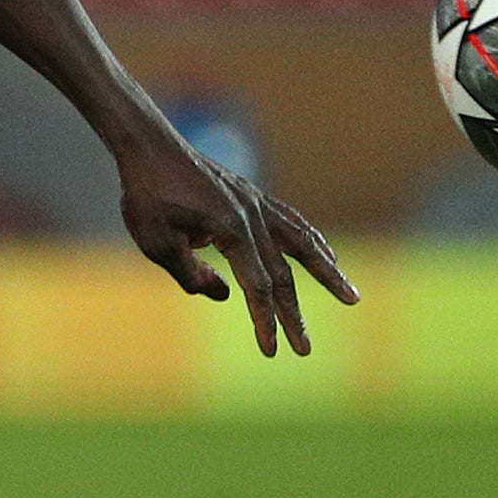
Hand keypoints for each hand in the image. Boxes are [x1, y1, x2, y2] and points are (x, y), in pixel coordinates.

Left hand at [114, 135, 356, 357]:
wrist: (149, 146)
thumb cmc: (146, 194)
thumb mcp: (155, 241)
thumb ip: (189, 273)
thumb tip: (224, 296)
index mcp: (230, 231)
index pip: (256, 286)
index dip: (265, 321)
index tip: (273, 350)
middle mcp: (252, 218)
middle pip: (283, 274)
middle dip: (293, 315)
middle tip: (305, 349)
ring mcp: (257, 204)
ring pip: (303, 243)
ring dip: (328, 272)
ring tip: (351, 296)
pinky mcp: (253, 197)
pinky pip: (292, 222)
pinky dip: (313, 241)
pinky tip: (326, 254)